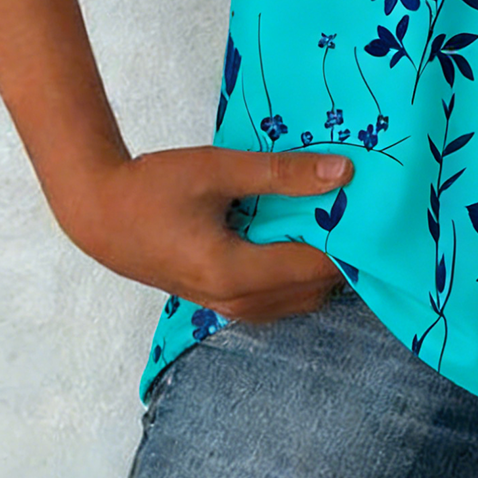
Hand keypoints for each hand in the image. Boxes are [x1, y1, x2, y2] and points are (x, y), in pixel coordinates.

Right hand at [57, 145, 355, 323]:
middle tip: (368, 215)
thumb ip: (280, 173)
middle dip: (342, 256)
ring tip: (343, 223)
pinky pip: (278, 296)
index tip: (377, 212)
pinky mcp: (222, 299)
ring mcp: (227, 306)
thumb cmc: (154, 187)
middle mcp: (234, 301)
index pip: (314, 267)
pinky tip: (308, 235)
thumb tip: (344, 172)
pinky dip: (299, 272)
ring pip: (297, 297)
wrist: (99, 215)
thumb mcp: (218, 170)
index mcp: (233, 272)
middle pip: (312, 289)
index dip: (350, 242)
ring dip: (322, 266)